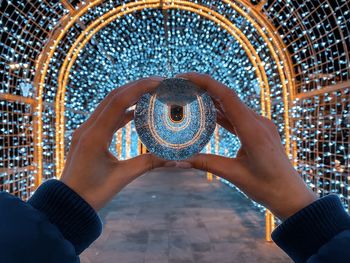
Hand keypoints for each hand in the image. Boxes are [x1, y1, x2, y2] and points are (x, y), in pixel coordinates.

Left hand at [60, 77, 168, 210]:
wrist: (69, 203)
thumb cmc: (93, 193)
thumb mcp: (123, 177)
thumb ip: (150, 163)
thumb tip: (177, 159)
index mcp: (95, 135)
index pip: (118, 101)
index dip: (139, 88)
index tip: (159, 82)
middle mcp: (88, 128)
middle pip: (113, 96)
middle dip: (136, 86)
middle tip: (159, 83)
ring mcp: (86, 130)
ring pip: (109, 104)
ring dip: (129, 95)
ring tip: (151, 92)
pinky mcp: (88, 136)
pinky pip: (107, 116)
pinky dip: (122, 110)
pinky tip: (136, 111)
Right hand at [176, 72, 316, 219]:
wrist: (290, 195)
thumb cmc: (267, 187)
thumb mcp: (234, 175)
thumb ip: (206, 164)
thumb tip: (177, 161)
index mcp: (254, 131)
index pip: (227, 97)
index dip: (206, 83)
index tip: (186, 77)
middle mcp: (259, 123)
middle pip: (228, 97)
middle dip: (204, 88)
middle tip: (182, 86)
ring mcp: (261, 125)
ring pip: (233, 106)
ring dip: (212, 99)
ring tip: (190, 96)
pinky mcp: (259, 131)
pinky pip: (238, 116)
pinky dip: (222, 113)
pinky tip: (209, 112)